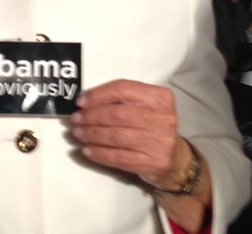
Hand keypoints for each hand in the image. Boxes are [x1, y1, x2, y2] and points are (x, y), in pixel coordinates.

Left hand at [70, 79, 184, 189]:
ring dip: (91, 134)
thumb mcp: (145, 106)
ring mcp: (159, 141)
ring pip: (116, 136)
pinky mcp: (153, 162)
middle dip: (91, 116)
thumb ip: (121, 101)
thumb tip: (85, 102)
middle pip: (117, 114)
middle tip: (75, 119)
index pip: (123, 89)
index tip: (81, 102)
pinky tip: (87, 150)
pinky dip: (99, 153)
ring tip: (78, 133)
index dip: (98, 95)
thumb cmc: (152, 126)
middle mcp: (162, 118)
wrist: (175, 158)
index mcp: (159, 97)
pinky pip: (119, 157)